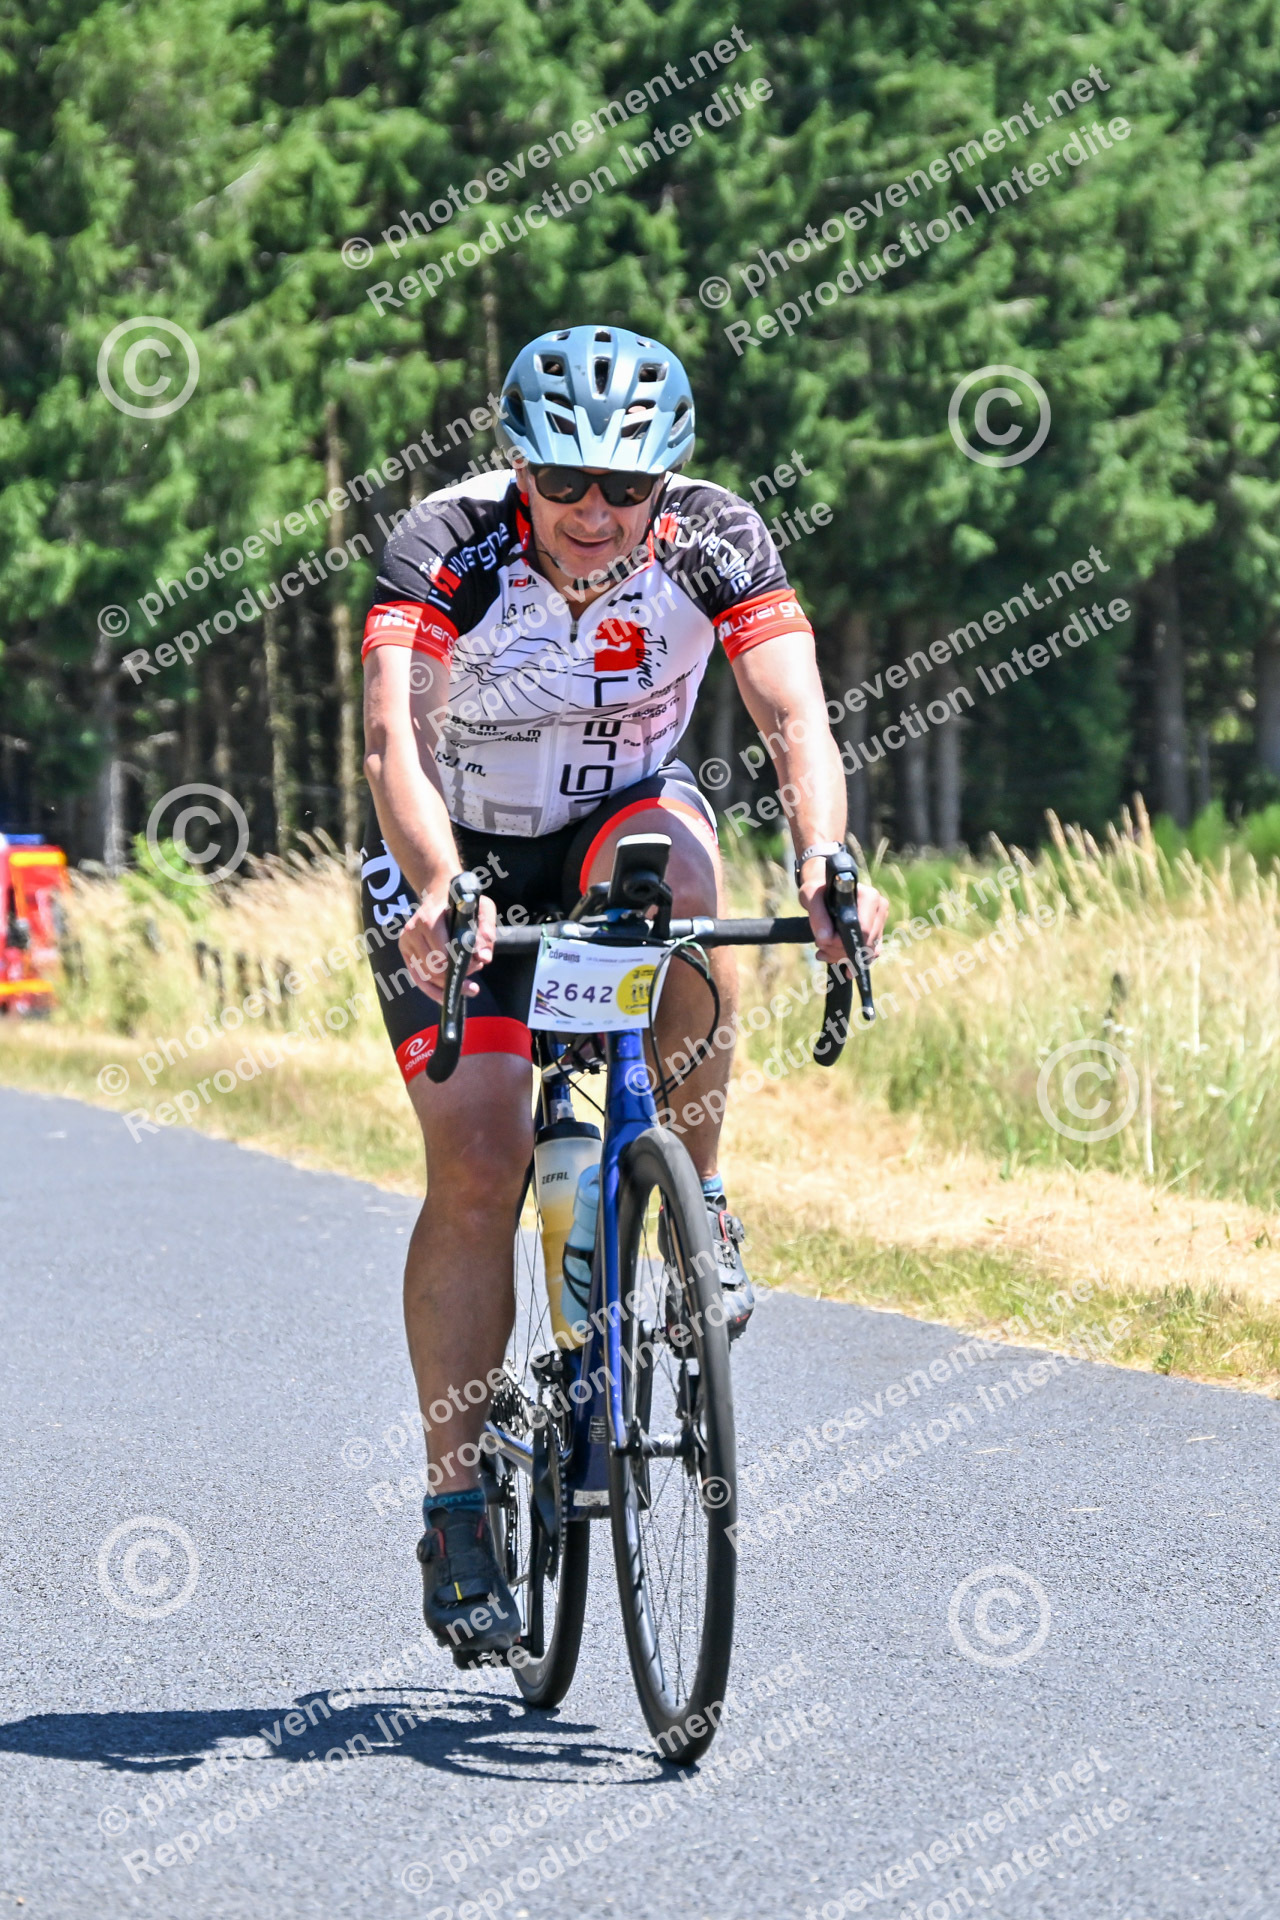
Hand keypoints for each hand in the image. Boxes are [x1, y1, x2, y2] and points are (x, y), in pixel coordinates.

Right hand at [397, 882, 496, 1004]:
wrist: (441, 891)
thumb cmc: (463, 901)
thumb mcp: (482, 908)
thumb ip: (486, 931)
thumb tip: (483, 958)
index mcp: (428, 919)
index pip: (442, 953)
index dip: (461, 964)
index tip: (478, 964)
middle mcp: (412, 931)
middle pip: (434, 969)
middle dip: (456, 975)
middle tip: (475, 972)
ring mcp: (406, 942)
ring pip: (426, 977)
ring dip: (448, 983)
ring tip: (467, 981)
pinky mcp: (405, 951)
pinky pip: (418, 979)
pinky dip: (433, 991)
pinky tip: (448, 998)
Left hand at [800, 868, 887, 966]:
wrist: (824, 891)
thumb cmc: (818, 890)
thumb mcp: (811, 896)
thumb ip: (817, 916)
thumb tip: (826, 938)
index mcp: (869, 896)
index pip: (863, 930)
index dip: (842, 942)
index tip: (822, 942)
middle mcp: (879, 908)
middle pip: (865, 944)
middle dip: (839, 951)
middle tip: (820, 945)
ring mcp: (880, 922)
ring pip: (866, 953)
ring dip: (841, 957)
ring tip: (823, 950)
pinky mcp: (877, 934)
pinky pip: (868, 956)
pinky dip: (850, 961)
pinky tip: (834, 957)